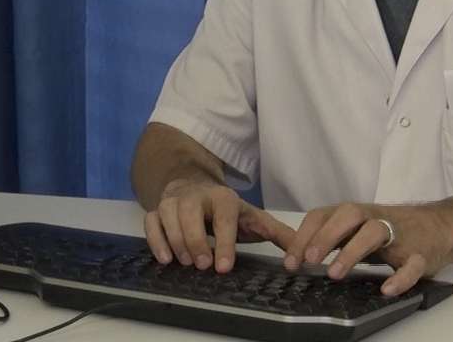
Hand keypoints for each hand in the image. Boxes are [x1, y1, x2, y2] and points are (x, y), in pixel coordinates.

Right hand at [144, 178, 294, 273]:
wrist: (194, 185)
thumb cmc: (225, 209)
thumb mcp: (252, 217)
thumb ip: (276, 232)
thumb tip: (301, 249)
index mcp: (223, 198)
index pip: (223, 218)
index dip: (224, 243)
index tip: (223, 267)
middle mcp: (197, 196)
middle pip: (191, 214)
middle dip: (196, 241)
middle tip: (203, 266)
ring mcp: (174, 201)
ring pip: (169, 215)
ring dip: (176, 241)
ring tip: (185, 264)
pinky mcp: (158, 208)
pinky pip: (150, 221)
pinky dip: (155, 239)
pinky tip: (165, 258)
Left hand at [278, 202, 452, 296]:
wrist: (441, 226)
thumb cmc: (390, 230)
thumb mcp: (356, 230)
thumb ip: (330, 237)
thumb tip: (294, 253)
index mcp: (355, 214)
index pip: (323, 215)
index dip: (305, 236)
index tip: (290, 261)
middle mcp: (375, 218)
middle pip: (348, 215)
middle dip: (326, 236)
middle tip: (309, 261)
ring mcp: (399, 234)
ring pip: (375, 233)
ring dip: (352, 252)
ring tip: (335, 274)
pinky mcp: (421, 254)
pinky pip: (412, 264)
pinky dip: (400, 277)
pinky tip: (387, 289)